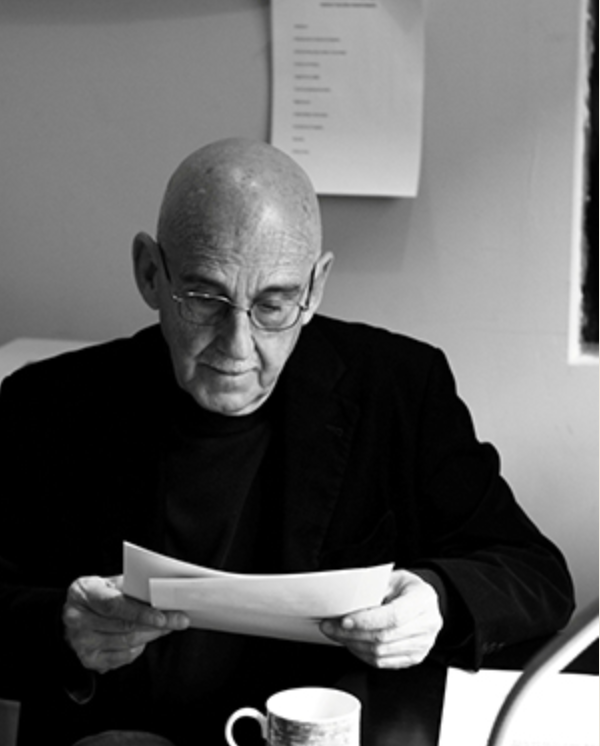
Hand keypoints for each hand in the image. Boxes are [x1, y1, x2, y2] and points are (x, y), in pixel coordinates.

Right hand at [63, 575, 189, 673]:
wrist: (72, 615)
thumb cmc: (97, 594)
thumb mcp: (108, 582)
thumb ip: (130, 586)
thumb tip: (161, 594)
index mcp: (82, 593)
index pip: (114, 605)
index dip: (140, 612)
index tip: (163, 617)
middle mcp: (77, 619)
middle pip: (124, 626)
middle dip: (157, 624)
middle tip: (179, 619)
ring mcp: (81, 643)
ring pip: (127, 643)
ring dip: (153, 635)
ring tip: (169, 626)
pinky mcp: (89, 660)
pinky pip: (123, 657)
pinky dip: (140, 647)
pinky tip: (147, 636)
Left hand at [319, 569, 442, 668]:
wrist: (423, 600)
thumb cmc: (405, 587)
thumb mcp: (390, 579)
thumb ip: (372, 590)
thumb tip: (345, 603)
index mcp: (422, 600)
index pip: (394, 616)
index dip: (367, 620)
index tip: (344, 620)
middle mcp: (427, 624)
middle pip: (384, 637)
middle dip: (352, 634)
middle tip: (330, 627)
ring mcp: (423, 644)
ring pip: (381, 652)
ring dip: (354, 645)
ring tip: (337, 634)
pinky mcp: (415, 657)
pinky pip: (384, 662)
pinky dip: (363, 654)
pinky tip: (352, 643)